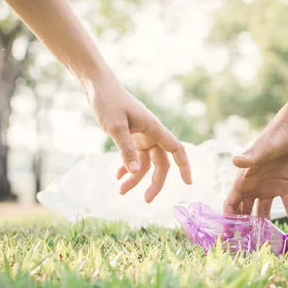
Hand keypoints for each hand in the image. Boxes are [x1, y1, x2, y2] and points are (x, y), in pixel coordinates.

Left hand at [86, 75, 191, 201]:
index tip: (188, 183)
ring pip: (145, 162)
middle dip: (155, 182)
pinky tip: (117, 176)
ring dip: (135, 178)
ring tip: (121, 191)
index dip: (185, 166)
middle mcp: (151, 133)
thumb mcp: (116, 127)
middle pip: (161, 162)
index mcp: (154, 129)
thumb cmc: (108, 102)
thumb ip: (126, 150)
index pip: (176, 149)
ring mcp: (141, 135)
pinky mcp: (131, 136)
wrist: (98, 87)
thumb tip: (133, 172)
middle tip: (147, 200)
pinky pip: (133, 156)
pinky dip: (127, 167)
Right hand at [223, 119, 287, 233]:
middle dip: (244, 227)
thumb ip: (250, 157)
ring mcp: (270, 187)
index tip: (226, 236)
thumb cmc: (273, 137)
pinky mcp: (286, 186)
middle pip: (246, 210)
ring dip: (265, 226)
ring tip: (266, 243)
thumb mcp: (261, 149)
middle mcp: (255, 186)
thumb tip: (235, 161)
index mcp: (244, 179)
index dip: (228, 218)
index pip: (232, 202)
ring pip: (264, 211)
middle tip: (244, 246)